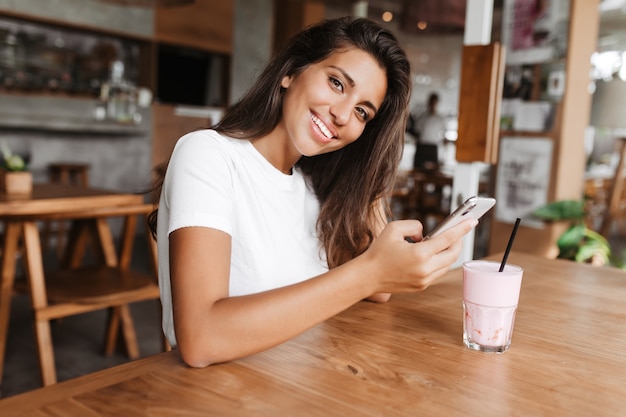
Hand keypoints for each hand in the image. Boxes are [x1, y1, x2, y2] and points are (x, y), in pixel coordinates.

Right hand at [362, 218, 476, 293]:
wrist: (367, 276)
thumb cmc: (378, 251)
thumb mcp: (394, 228)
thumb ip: (414, 226)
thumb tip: (425, 234)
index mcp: (419, 254)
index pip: (448, 239)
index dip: (462, 229)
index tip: (472, 222)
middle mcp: (425, 269)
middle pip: (452, 254)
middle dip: (457, 241)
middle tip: (457, 231)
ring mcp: (425, 280)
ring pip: (447, 264)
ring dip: (448, 252)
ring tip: (443, 242)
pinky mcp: (422, 286)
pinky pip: (438, 271)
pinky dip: (438, 261)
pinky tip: (432, 253)